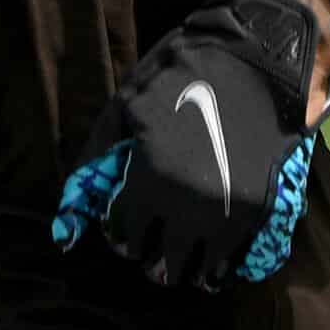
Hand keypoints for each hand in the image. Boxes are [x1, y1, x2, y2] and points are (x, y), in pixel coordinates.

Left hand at [52, 0, 324, 288]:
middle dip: (155, 258)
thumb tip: (70, 214)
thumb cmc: (181, 77)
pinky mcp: (259, 211)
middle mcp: (185, 206)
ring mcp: (226, 212)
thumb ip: (96, 157)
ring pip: (198, 267)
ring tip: (185, 262)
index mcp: (149, 180)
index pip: (128, 236)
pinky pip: (233, 258)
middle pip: (162, 261)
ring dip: (187, 267)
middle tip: (154, 254)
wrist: (256, 62)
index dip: (125, 238)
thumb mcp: (125, 106)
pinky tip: (213, 262)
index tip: (129, 237)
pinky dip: (220, 264)